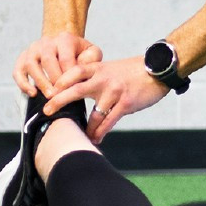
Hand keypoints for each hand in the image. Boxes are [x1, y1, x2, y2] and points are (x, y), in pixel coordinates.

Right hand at [14, 32, 101, 98]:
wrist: (64, 45)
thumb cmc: (79, 53)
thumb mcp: (91, 52)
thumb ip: (92, 58)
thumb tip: (81, 65)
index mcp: (65, 39)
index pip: (65, 58)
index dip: (68, 76)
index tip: (72, 90)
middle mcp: (47, 41)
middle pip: (47, 60)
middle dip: (54, 80)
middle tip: (60, 96)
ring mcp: (33, 49)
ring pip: (31, 64)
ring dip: (40, 82)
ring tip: (49, 96)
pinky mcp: (23, 58)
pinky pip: (18, 71)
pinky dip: (23, 83)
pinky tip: (32, 93)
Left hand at [45, 55, 168, 143]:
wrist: (158, 69)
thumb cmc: (133, 71)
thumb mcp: (111, 68)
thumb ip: (95, 77)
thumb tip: (76, 91)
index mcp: (98, 68)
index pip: (73, 72)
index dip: (59, 81)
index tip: (48, 92)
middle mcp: (104, 79)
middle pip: (76, 90)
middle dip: (59, 101)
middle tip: (47, 111)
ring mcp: (115, 92)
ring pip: (94, 114)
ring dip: (86, 128)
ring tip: (80, 136)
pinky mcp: (126, 103)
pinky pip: (109, 122)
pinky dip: (100, 132)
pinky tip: (96, 138)